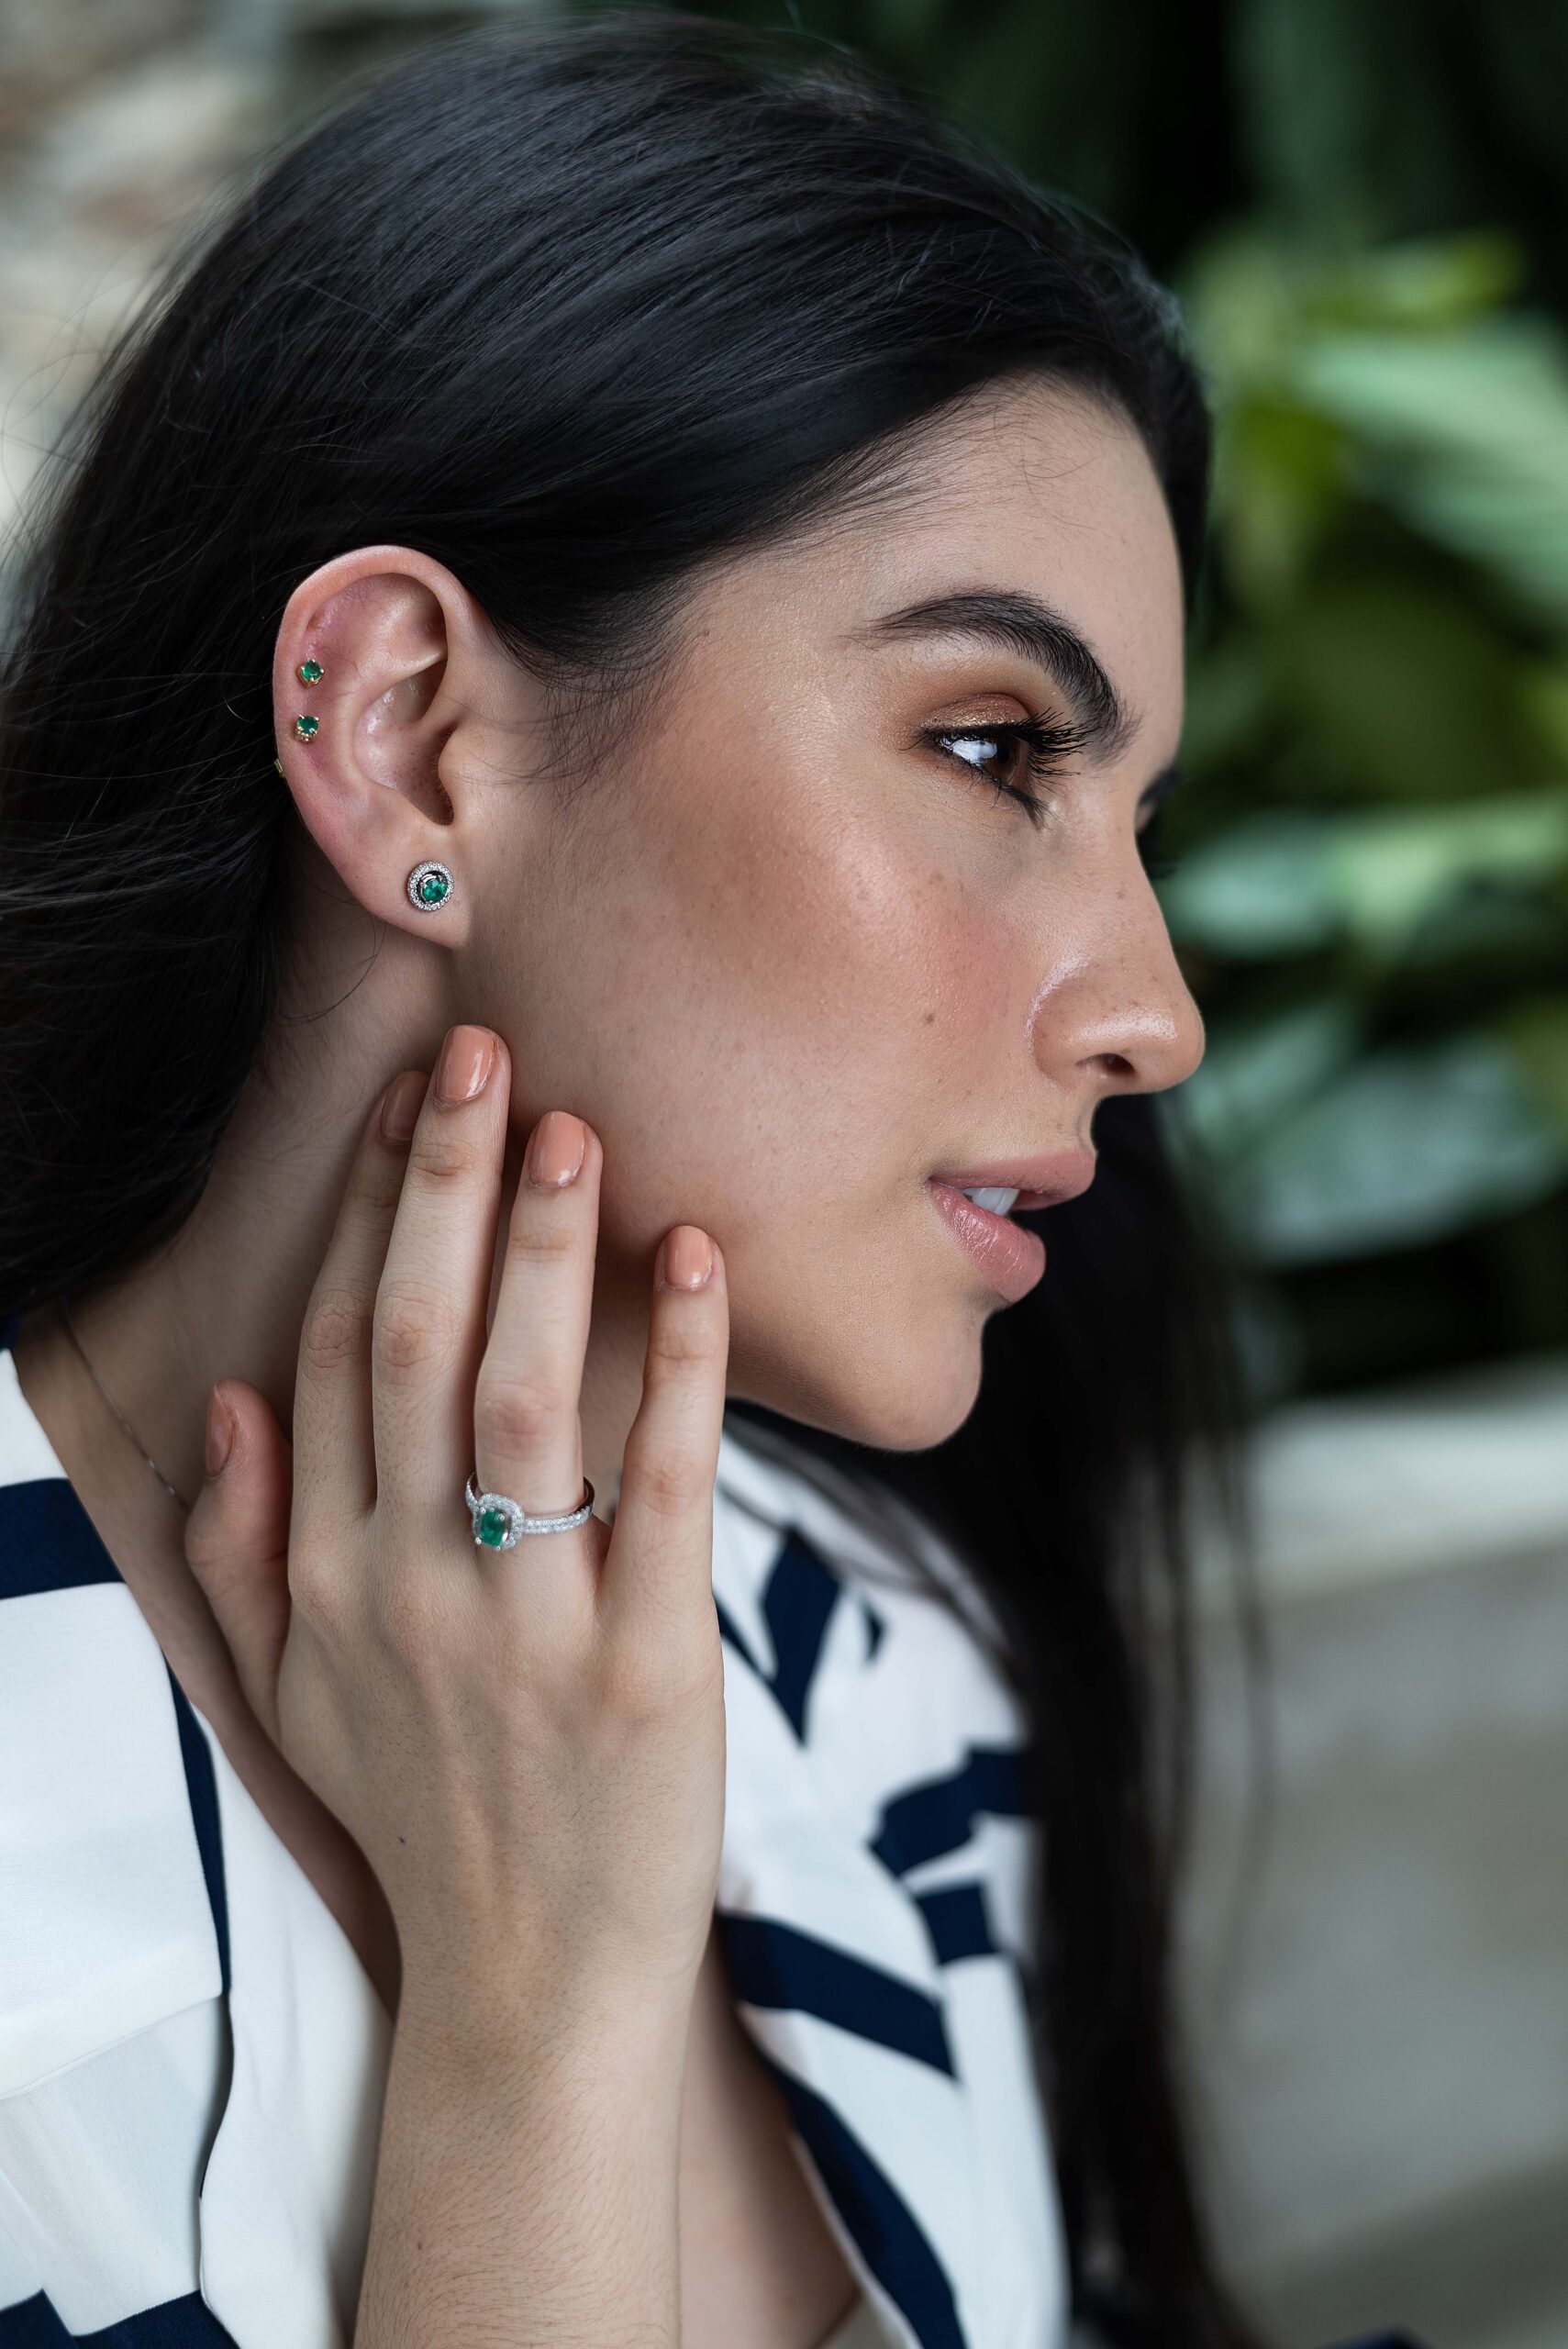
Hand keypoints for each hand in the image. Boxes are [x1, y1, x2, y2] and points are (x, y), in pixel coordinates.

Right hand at [185, 1025, 729, 2026]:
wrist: (527, 1984)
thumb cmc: (418, 1813)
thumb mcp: (290, 1693)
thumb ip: (247, 1547)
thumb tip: (232, 1398)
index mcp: (326, 1575)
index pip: (338, 1352)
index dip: (368, 1216)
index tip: (409, 1105)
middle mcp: (407, 1586)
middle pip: (413, 1345)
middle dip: (442, 1188)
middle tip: (483, 1053)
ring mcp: (526, 1628)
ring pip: (520, 1398)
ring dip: (543, 1251)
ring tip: (574, 1126)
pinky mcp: (647, 1666)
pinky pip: (662, 1489)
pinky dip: (676, 1367)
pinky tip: (694, 1261)